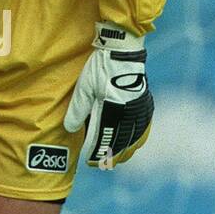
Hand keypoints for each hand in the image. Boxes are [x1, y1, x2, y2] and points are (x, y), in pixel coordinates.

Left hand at [63, 21, 152, 167]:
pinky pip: (144, 127)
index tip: (90, 160)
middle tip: (102, 163)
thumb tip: (70, 128)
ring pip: (135, 137)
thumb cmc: (100, 68)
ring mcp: (139, 109)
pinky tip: (135, 144)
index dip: (97, 151)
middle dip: (111, 154)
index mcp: (112, 109)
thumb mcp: (84, 87)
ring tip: (118, 158)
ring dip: (126, 150)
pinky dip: (139, 138)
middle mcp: (128, 112)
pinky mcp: (144, 103)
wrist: (123, 50)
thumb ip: (78, 109)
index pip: (104, 138)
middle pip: (121, 141)